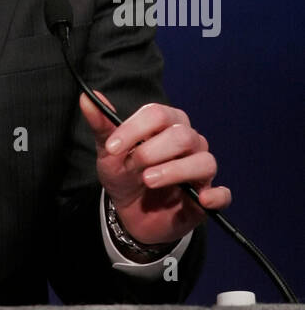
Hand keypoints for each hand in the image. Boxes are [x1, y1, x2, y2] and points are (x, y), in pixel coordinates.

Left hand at [80, 92, 231, 246]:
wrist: (130, 213)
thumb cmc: (124, 173)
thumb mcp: (109, 152)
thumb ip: (101, 125)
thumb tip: (87, 96)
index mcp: (167, 124)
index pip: (157, 114)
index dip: (134, 129)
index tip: (112, 148)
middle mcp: (189, 142)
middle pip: (182, 135)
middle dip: (153, 150)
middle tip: (133, 165)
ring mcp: (200, 169)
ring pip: (203, 161)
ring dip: (175, 170)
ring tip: (149, 180)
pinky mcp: (207, 197)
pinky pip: (222, 194)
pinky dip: (216, 195)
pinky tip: (202, 199)